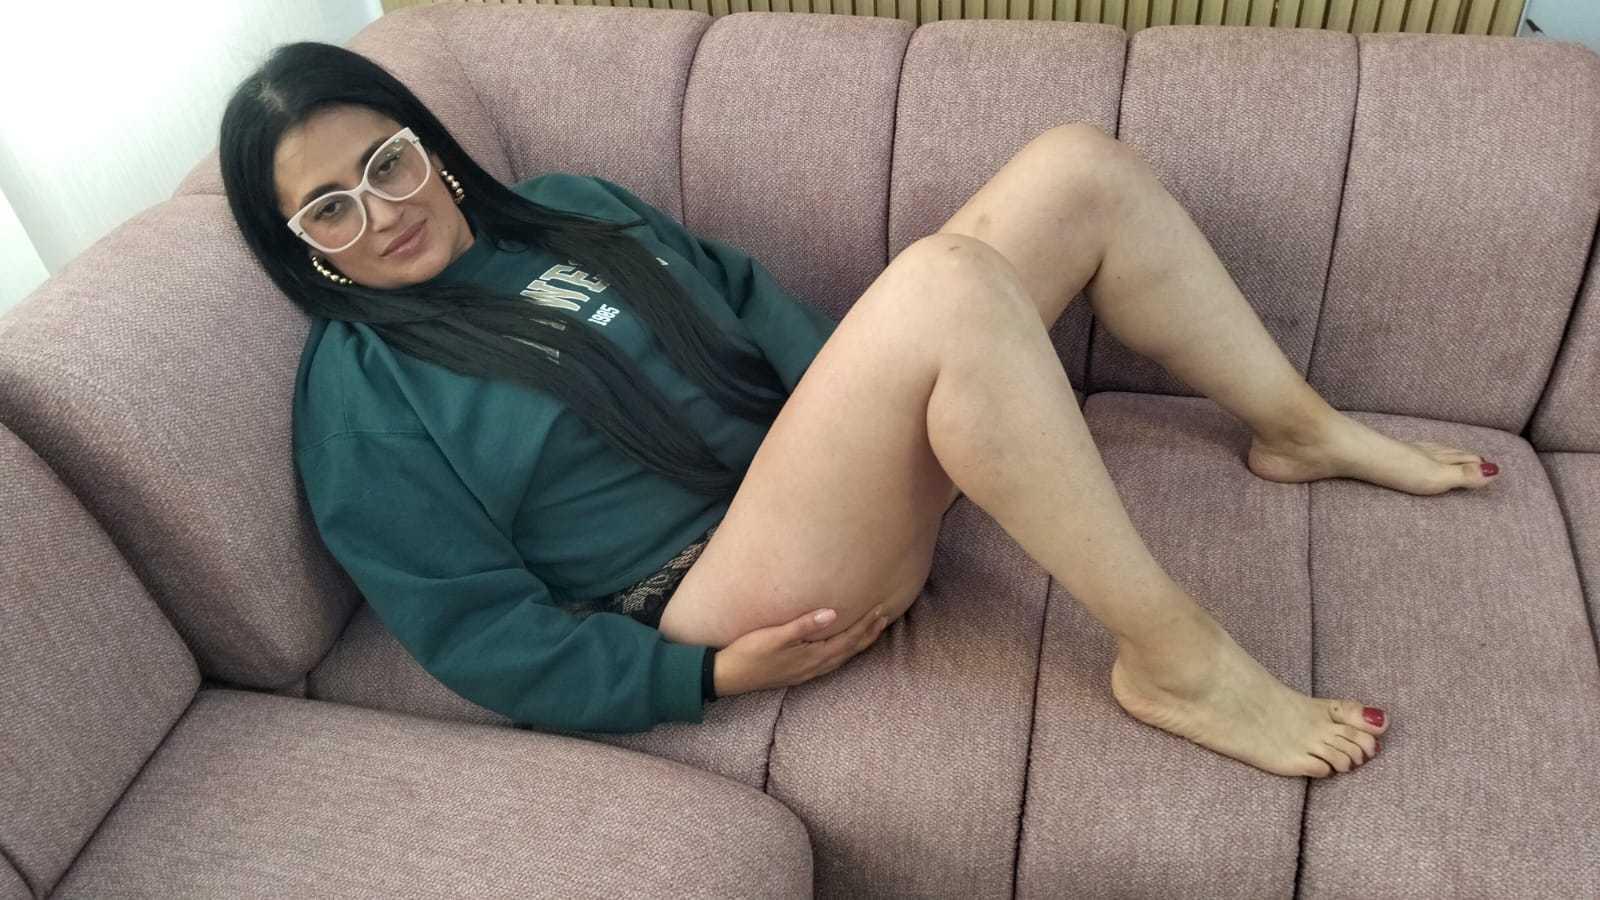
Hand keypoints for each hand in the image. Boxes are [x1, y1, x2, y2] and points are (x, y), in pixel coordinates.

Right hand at [713, 605, 890, 697]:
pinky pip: (830, 662)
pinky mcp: (797, 673)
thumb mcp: (775, 635)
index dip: (865, 625)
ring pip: (841, 658)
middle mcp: (813, 667)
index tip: (881, 610)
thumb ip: (804, 625)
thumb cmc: (748, 652)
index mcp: (812, 657)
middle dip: (868, 634)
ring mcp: (805, 673)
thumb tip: (834, 613)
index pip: (847, 640)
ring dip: (858, 644)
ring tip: (870, 631)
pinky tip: (840, 648)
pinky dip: (843, 653)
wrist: (727, 677)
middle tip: (885, 618)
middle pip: (849, 650)